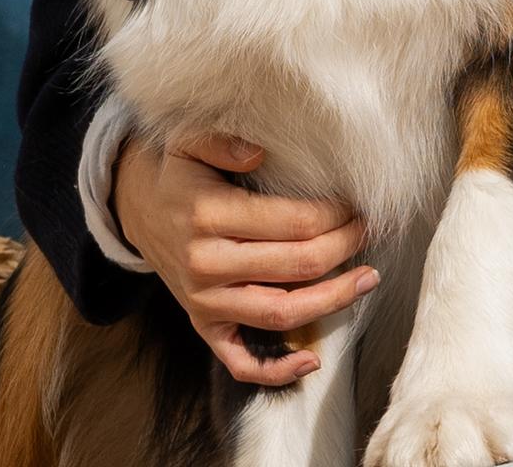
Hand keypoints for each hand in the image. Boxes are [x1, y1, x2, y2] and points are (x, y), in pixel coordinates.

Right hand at [111, 130, 374, 385]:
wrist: (142, 212)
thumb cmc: (182, 174)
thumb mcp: (190, 141)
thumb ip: (223, 142)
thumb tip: (260, 153)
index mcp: (208, 215)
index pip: (293, 222)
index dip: (335, 215)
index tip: (357, 203)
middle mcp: (206, 264)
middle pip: (297, 265)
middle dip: (345, 246)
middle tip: (369, 230)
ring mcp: (204, 301)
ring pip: (281, 313)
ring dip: (333, 300)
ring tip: (367, 279)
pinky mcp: (203, 325)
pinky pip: (240, 361)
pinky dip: (277, 370)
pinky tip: (312, 360)